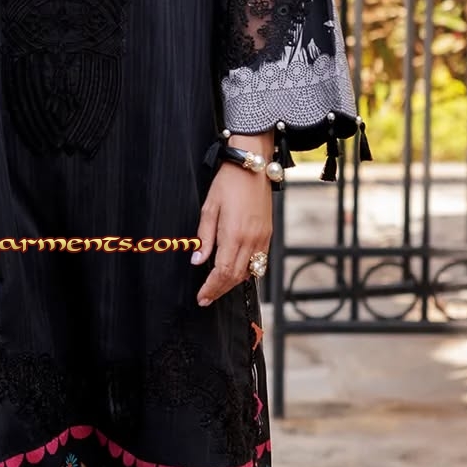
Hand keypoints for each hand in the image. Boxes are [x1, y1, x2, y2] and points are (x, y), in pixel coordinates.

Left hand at [192, 164, 271, 305]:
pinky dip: (246, 271)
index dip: (211, 288)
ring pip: (249, 272)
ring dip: (232, 283)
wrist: (252, 168)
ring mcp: (262, 238)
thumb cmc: (228, 184)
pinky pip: (258, 261)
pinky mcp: (267, 234)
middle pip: (236, 277)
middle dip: (220, 290)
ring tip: (217, 287)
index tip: (201, 297)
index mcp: (234, 235)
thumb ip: (205, 237)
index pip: (222, 272)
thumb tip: (198, 261)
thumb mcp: (209, 208)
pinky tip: (234, 272)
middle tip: (206, 298)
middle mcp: (251, 240)